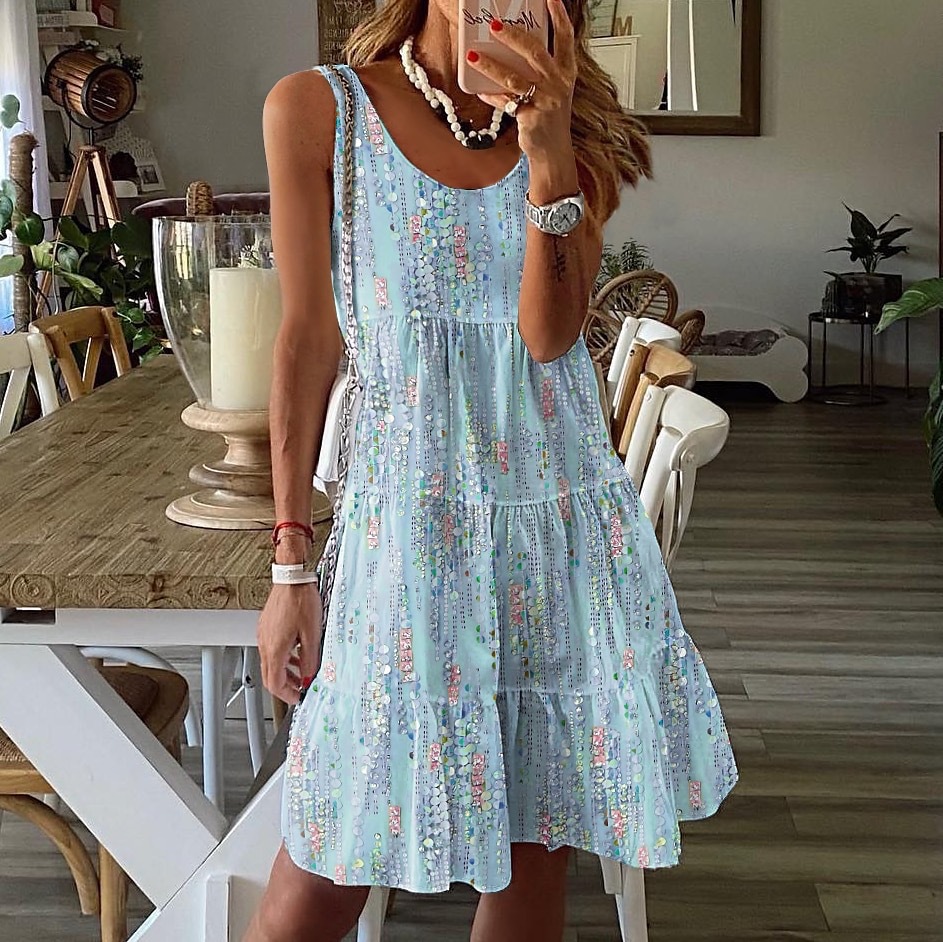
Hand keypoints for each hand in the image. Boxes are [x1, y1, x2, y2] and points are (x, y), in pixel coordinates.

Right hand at [257, 582, 321, 705]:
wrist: (292, 579)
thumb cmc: (301, 601)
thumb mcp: (312, 634)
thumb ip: (310, 660)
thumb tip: (309, 676)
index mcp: (274, 649)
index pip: (275, 684)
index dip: (287, 695)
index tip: (299, 697)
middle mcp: (265, 644)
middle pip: (270, 676)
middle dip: (286, 686)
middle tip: (300, 689)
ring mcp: (264, 635)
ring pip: (270, 663)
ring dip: (285, 672)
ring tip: (301, 673)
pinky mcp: (266, 627)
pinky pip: (271, 650)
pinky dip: (283, 658)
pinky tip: (296, 654)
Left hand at [467, 0, 576, 159]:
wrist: (553, 151)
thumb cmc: (550, 117)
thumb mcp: (554, 89)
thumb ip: (542, 69)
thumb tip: (515, 46)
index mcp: (567, 73)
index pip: (565, 39)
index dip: (559, 17)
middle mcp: (558, 85)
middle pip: (535, 53)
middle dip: (514, 37)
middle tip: (494, 25)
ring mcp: (545, 102)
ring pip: (514, 78)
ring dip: (490, 66)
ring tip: (472, 55)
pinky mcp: (530, 118)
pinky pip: (505, 103)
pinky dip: (490, 95)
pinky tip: (479, 91)